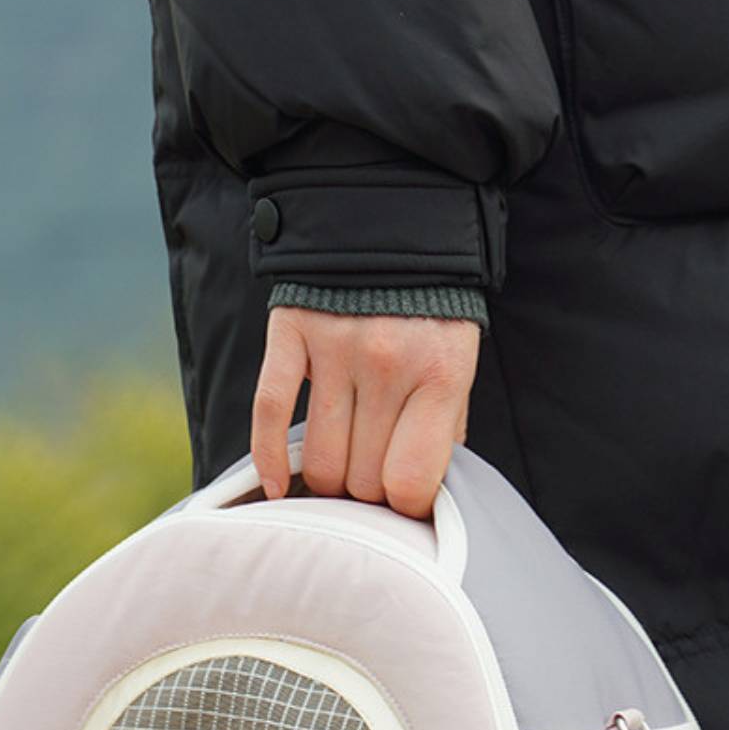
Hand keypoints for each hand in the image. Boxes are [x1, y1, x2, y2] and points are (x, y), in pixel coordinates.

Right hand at [251, 306, 479, 518]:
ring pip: (319, 461)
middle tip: (372, 476)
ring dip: (327, 479)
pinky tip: (277, 486)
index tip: (404, 500)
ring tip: (340, 467)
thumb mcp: (459, 368)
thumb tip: (420, 497)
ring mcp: (335, 348)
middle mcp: (388, 364)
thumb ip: (445, 431)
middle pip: (362, 479)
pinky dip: (269, 461)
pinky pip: (269, 414)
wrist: (393, 224)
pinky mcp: (291, 333)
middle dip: (367, 492)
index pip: (411, 481)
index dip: (407, 505)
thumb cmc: (431, 314)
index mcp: (440, 375)